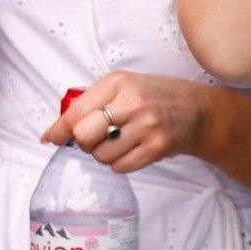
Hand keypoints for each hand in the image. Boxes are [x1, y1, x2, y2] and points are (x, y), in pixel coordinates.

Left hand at [41, 71, 223, 174]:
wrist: (199, 111)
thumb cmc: (158, 97)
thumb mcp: (128, 85)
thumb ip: (95, 100)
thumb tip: (57, 131)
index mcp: (120, 82)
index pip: (76, 111)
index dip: (59, 129)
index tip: (50, 138)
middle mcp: (133, 102)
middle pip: (84, 136)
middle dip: (84, 142)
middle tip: (95, 138)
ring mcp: (147, 126)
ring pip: (101, 155)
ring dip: (104, 154)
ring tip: (120, 142)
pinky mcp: (157, 147)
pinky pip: (120, 167)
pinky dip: (120, 163)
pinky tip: (132, 150)